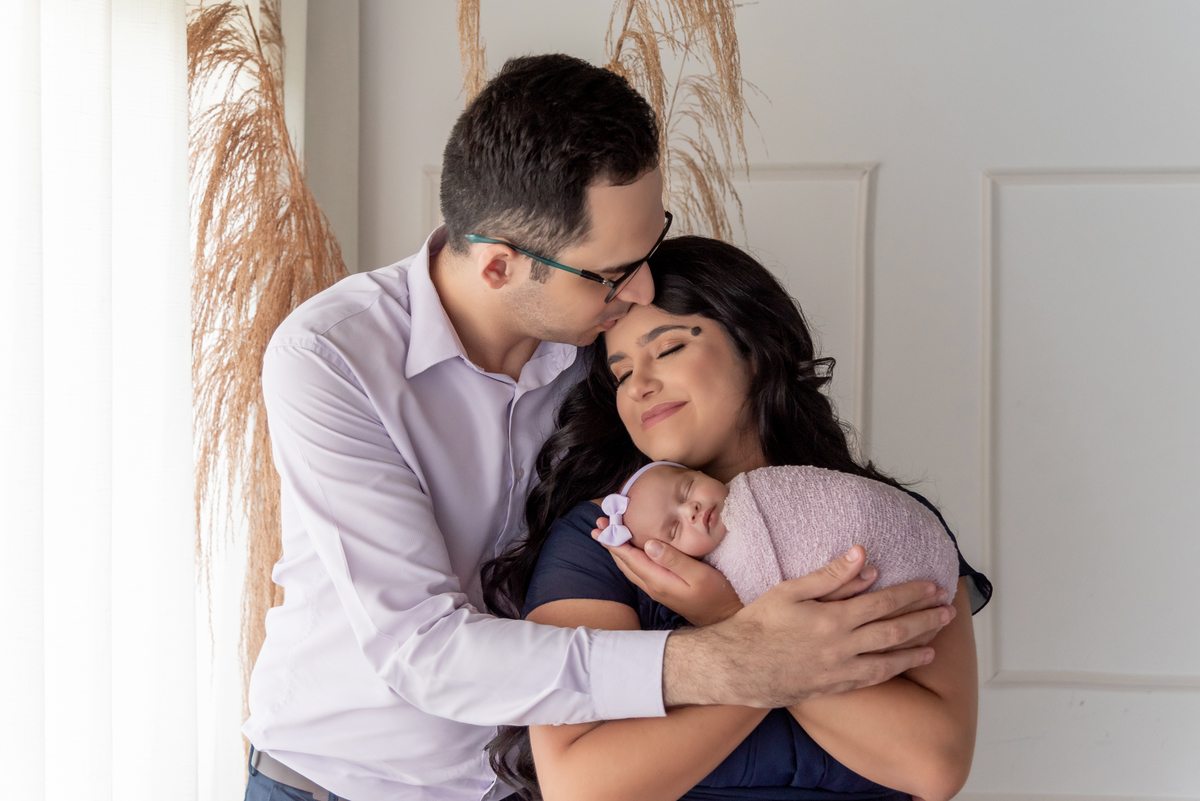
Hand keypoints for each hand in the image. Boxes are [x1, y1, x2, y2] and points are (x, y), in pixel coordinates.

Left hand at [592, 517, 741, 626]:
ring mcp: (657, 589)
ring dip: (618, 550)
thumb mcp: (699, 574)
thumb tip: (649, 544)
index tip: (601, 525)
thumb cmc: (717, 595)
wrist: (725, 618)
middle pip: (625, 562)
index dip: (614, 540)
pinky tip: (631, 550)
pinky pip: (639, 570)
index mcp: (658, 580)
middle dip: (611, 543)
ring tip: (608, 533)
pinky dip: (630, 556)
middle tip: (598, 524)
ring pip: (630, 567)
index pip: (630, 557)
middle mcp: (653, 586)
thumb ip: (674, 559)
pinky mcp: (663, 589)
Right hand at [662, 546, 954, 708]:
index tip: (934, 587)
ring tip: (935, 645)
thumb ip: (830, 576)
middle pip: (894, 632)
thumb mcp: (790, 590)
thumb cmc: (758, 624)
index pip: (884, 602)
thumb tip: (862, 556)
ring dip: (915, 651)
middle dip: (924, 621)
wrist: (736, 666)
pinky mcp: (832, 688)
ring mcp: (840, 671)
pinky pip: (871, 679)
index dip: (912, 594)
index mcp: (834, 618)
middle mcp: (843, 647)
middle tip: (948, 614)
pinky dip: (891, 671)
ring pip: (888, 660)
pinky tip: (900, 666)